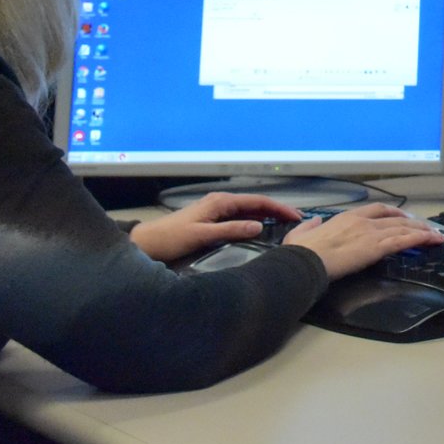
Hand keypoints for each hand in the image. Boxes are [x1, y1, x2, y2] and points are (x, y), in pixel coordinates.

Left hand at [129, 192, 305, 264]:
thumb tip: (260, 225)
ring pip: (248, 210)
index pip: (257, 201)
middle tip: (296, 220)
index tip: (295, 216)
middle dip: (277, 210)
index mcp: (220, 202)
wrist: (147, 242)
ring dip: (267, 215)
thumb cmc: (171, 238)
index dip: (278, 208)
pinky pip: (239, 216)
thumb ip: (231, 229)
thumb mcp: (202, 235)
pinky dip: (254, 219)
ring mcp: (216, 209)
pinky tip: (262, 227)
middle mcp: (220, 202)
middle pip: (255, 203)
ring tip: (284, 224)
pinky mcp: (212, 218)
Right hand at [282, 204, 443, 279]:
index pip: (376, 209)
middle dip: (414, 222)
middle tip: (427, 227)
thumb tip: (315, 222)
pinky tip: (431, 240)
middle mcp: (362, 221)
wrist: (304, 261)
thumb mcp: (300, 233)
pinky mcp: (376, 247)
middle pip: (396, 218)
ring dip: (423, 231)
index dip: (393, 212)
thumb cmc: (301, 252)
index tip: (403, 217)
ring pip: (404, 228)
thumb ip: (310, 226)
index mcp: (346, 217)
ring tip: (436, 235)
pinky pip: (404, 240)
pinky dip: (421, 238)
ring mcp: (371, 233)